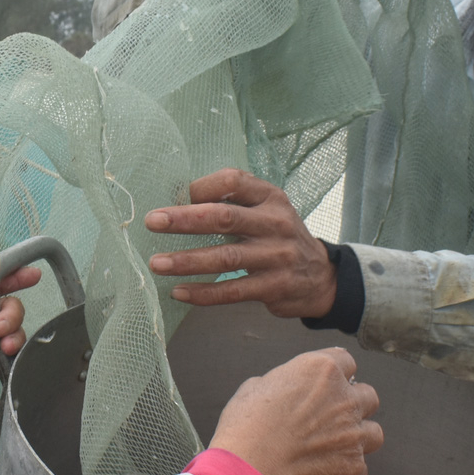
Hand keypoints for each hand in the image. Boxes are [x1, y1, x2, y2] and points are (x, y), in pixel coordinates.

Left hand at [144, 169, 336, 318]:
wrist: (321, 277)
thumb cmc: (278, 237)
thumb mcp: (267, 209)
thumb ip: (233, 203)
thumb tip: (179, 203)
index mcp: (271, 197)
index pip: (233, 181)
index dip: (202, 187)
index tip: (177, 196)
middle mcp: (276, 223)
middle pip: (225, 218)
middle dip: (184, 220)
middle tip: (153, 222)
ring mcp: (277, 256)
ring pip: (226, 258)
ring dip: (187, 261)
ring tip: (157, 263)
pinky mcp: (274, 287)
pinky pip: (233, 291)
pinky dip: (203, 293)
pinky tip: (179, 292)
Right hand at [211, 348, 381, 474]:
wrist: (249, 470)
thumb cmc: (245, 426)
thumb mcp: (257, 387)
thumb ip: (284, 383)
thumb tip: (287, 390)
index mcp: (322, 370)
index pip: (347, 361)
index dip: (335, 374)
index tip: (326, 385)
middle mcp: (345, 399)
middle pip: (368, 396)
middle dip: (353, 405)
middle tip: (332, 418)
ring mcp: (354, 435)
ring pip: (374, 433)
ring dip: (358, 437)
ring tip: (334, 447)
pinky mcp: (354, 468)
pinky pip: (360, 468)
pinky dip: (345, 470)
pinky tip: (323, 472)